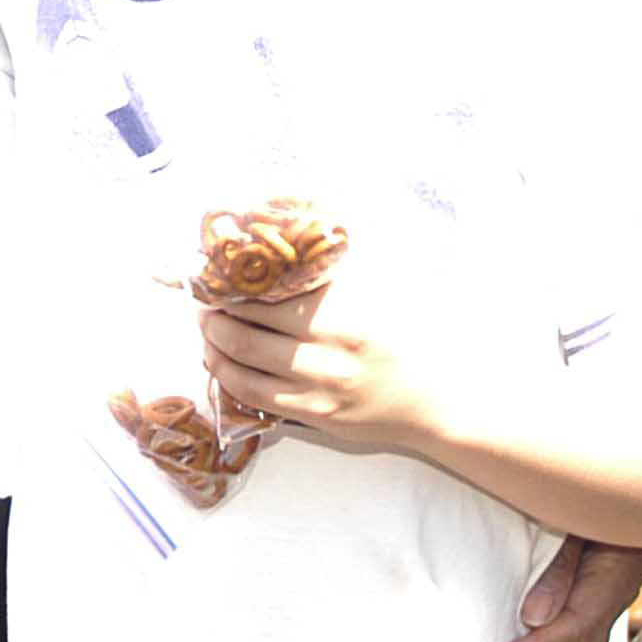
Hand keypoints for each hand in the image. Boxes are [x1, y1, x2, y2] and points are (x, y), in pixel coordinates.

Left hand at [200, 246, 549, 455]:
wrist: (439, 397)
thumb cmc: (407, 332)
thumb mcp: (380, 286)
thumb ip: (337, 264)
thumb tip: (289, 224)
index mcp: (346, 311)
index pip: (269, 293)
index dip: (233, 282)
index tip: (215, 270)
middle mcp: (331, 351)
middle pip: (247, 329)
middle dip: (214, 313)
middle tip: (202, 299)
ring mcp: (322, 389)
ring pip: (244, 366)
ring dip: (214, 345)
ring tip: (206, 328)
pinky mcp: (318, 418)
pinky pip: (257, 399)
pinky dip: (228, 378)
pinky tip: (220, 361)